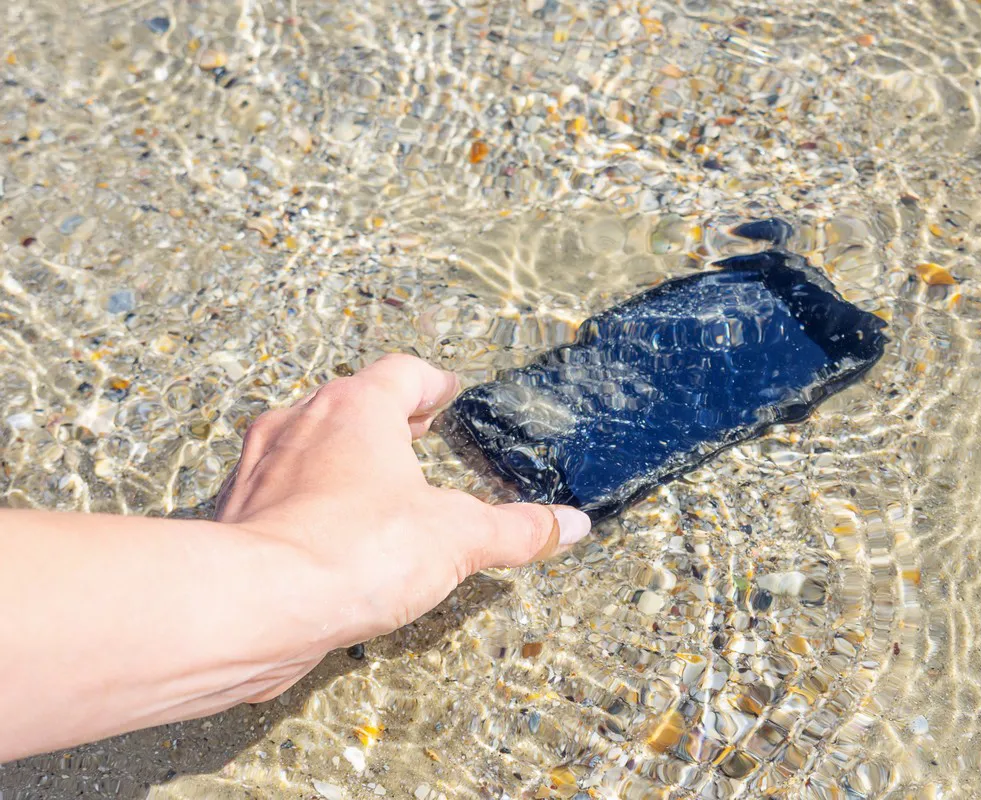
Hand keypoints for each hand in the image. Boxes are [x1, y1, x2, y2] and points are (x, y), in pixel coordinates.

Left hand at [213, 354, 590, 700]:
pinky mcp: (233, 511)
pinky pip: (276, 490)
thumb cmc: (358, 550)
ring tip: (374, 483)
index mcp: (358, 408)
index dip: (430, 382)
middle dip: (386, 417)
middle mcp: (302, 421)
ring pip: (306, 441)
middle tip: (417, 431)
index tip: (446, 391)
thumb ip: (516, 530)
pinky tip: (327, 532)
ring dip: (341, 455)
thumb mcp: (458, 540)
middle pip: (349, 401)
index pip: (401, 372)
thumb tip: (572, 525)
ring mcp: (259, 464)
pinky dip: (305, 498)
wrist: (256, 604)